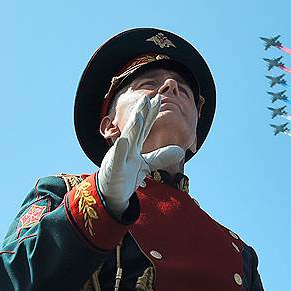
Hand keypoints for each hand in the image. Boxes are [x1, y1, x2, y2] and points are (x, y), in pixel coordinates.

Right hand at [97, 94, 184, 215]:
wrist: (110, 193)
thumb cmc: (126, 175)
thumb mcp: (146, 165)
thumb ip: (161, 156)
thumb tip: (181, 151)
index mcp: (134, 145)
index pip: (144, 127)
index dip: (151, 114)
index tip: (159, 99)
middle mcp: (126, 147)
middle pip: (135, 129)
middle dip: (141, 114)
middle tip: (148, 98)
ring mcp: (119, 157)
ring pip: (126, 140)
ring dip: (133, 128)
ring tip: (139, 116)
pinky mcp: (114, 169)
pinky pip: (117, 159)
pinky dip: (120, 151)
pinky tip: (123, 142)